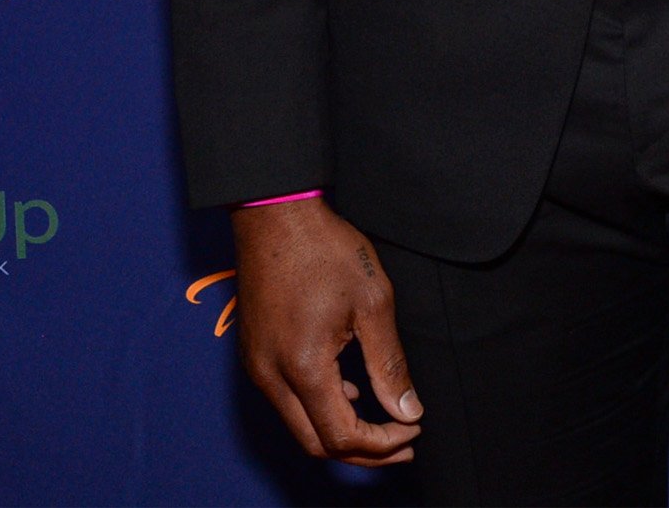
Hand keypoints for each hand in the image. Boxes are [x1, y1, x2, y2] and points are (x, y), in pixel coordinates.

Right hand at [229, 198, 421, 466]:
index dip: (381, 443)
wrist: (275, 217)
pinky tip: (352, 391)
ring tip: (386, 423)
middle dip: (362, 451)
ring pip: (298, 425)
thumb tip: (408, 410)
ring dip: (340, 431)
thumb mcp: (373, 304)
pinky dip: (320, 408)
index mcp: (302, 368)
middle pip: (315, 443)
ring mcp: (256, 368)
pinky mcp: (254, 355)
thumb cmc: (326, 251)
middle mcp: (270, 377)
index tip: (414, 431)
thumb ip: (388, 364)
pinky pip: (286, 401)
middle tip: (404, 442)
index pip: (341, 435)